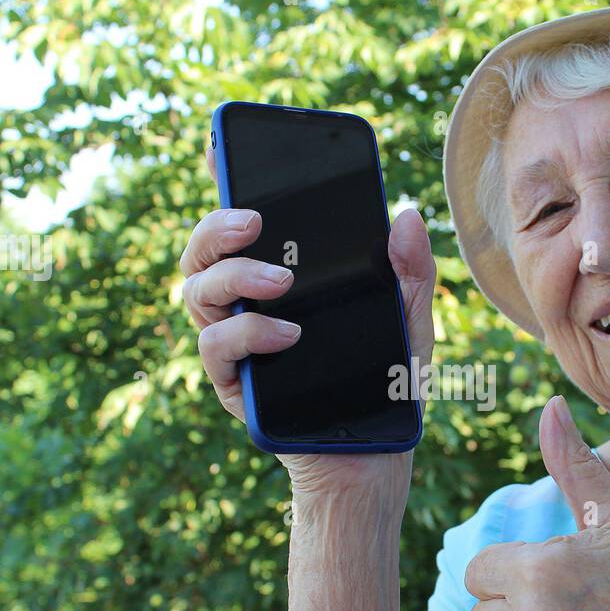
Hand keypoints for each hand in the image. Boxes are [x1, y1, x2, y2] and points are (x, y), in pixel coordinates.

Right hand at [181, 139, 436, 500]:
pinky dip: (246, 333)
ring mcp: (238, 344)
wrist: (374, 461)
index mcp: (286, 281)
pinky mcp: (235, 385)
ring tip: (280, 281)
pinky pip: (214, 348)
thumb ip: (410, 271)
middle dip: (217, 225)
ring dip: (234, 275)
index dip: (224, 183)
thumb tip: (405, 215)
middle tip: (254, 220)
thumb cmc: (388, 389)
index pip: (245, 226)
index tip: (220, 149)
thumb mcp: (412, 324)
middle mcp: (251, 305)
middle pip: (205, 251)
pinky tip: (284, 333)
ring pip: (197, 291)